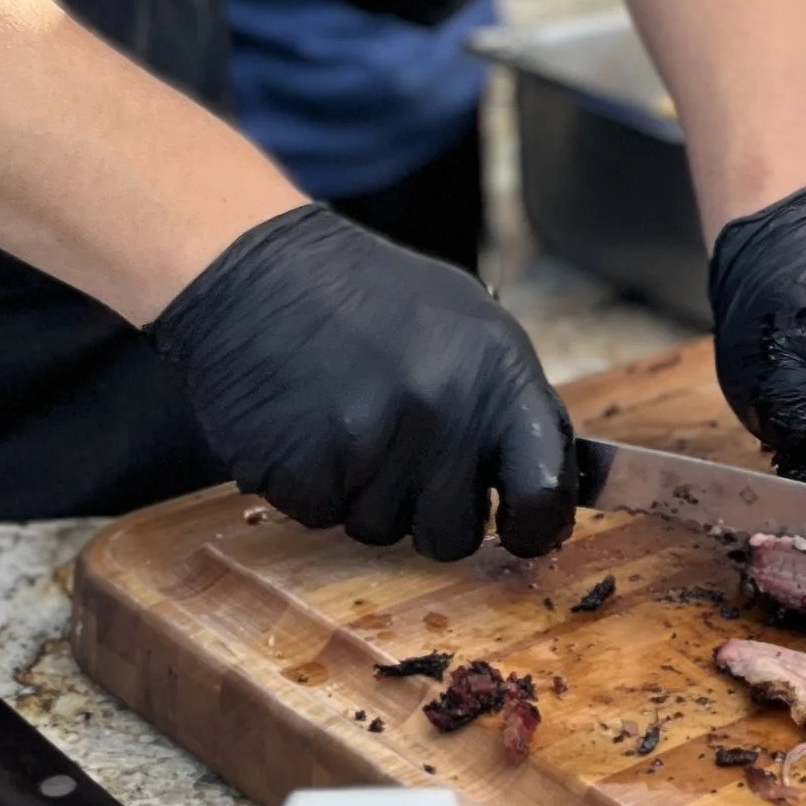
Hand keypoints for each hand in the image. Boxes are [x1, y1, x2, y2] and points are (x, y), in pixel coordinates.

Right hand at [149, 207, 574, 558]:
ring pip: (381, 529)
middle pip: (453, 534)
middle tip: (395, 452)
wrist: (260, 271)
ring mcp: (375, 443)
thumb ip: (501, 402)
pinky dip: (310, 486)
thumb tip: (544, 479)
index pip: (545, 490)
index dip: (535, 526)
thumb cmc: (365, 295)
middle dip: (426, 512)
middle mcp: (444, 410)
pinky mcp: (308, 469)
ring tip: (343, 418)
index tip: (519, 529)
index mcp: (496, 372)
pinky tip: (304, 427)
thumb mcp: (464, 324)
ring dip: (362, 494)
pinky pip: (321, 517)